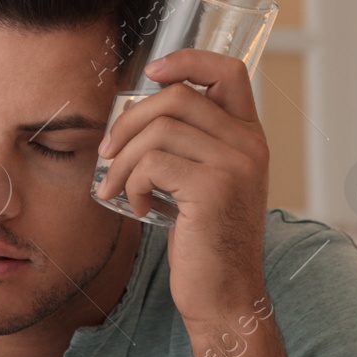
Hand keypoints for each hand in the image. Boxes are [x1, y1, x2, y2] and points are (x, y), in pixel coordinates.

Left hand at [94, 49, 269, 327]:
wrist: (225, 296)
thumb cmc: (206, 244)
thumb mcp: (203, 186)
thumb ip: (188, 150)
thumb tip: (136, 119)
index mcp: (249, 137)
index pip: (229, 71)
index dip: (187, 60)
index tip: (150, 73)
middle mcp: (249, 144)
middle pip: (177, 97)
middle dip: (129, 122)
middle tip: (108, 154)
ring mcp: (234, 165)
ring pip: (158, 130)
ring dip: (123, 161)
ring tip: (116, 190)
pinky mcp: (212, 189)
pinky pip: (152, 163)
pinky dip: (132, 183)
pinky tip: (139, 208)